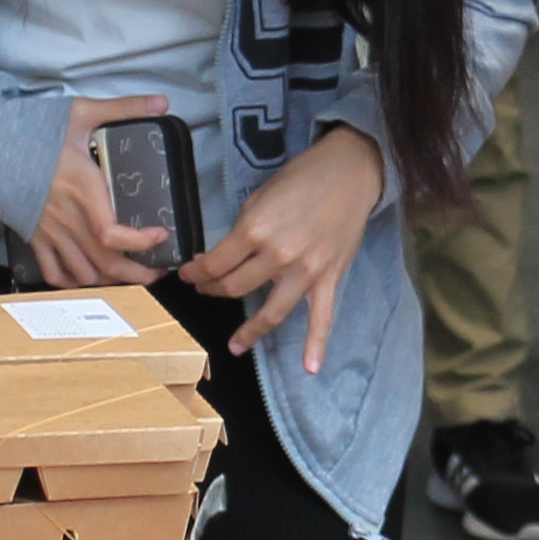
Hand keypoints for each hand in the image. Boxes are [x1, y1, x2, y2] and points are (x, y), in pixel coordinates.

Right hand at [35, 93, 179, 289]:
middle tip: (157, 270)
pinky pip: (53, 272)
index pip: (112, 233)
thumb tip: (160, 102)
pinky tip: (89, 279)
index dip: (139, 243)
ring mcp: (50, 230)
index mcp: (84, 189)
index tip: (159, 235)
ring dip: (109, 281)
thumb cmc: (34, 129)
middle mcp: (69, 216)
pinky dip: (73, 282)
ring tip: (130, 276)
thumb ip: (124, 108)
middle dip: (137, 273)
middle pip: (105, 262)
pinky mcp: (35, 236)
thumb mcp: (82, 112)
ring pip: (83, 273)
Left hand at [181, 126, 385, 369]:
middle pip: (234, 287)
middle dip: (213, 291)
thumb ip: (243, 228)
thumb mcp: (259, 195)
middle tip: (206, 291)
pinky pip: (322, 317)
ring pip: (269, 311)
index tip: (190, 274)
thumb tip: (223, 254)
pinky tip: (309, 368)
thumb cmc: (302, 177)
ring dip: (249, 332)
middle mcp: (277, 255)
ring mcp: (305, 271)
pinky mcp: (328, 278)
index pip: (215, 263)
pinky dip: (316, 344)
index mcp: (254, 229)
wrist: (348, 172)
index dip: (196, 272)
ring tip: (235, 345)